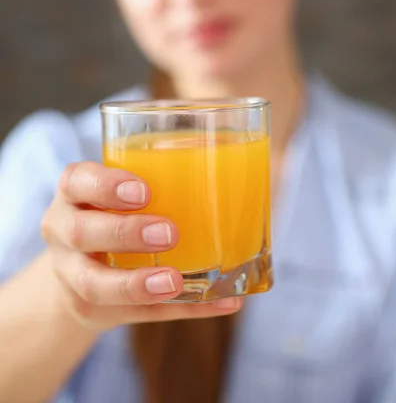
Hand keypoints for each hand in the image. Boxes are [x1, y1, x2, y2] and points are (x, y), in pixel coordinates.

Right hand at [41, 162, 240, 331]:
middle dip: (124, 233)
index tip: (144, 191)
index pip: (76, 180)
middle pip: (81, 233)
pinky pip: (136, 315)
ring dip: (139, 285)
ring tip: (178, 280)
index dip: (105, 186)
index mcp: (75, 193)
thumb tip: (255, 156)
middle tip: (168, 232)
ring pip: (96, 285)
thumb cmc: (114, 211)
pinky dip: (182, 310)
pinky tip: (223, 301)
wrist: (78, 263)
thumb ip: (165, 174)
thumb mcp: (119, 187)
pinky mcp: (94, 309)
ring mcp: (73, 275)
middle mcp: (64, 231)